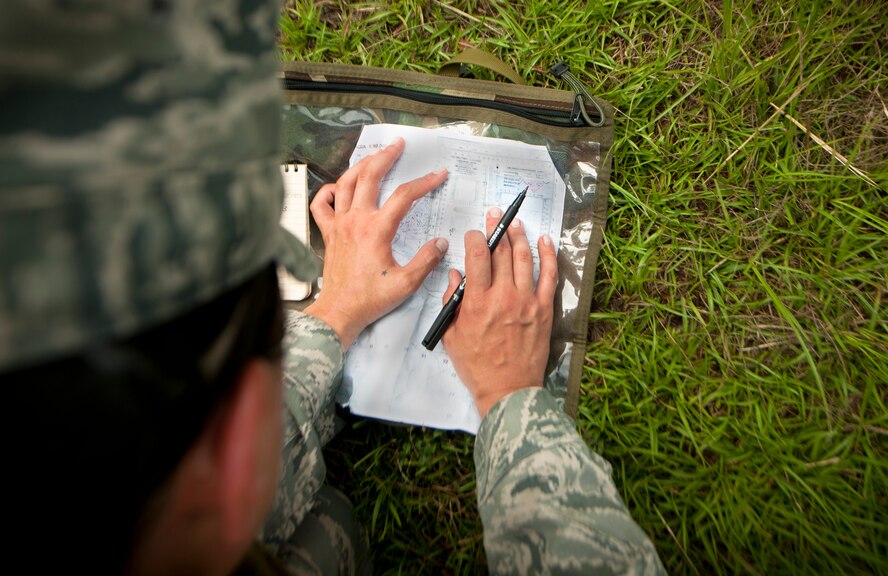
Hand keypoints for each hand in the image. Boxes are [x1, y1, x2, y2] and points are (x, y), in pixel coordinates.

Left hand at [304, 138, 448, 349]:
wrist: (340, 311)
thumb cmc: (370, 299)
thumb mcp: (406, 283)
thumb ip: (426, 260)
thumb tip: (440, 242)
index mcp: (376, 230)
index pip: (404, 196)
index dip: (424, 182)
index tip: (438, 175)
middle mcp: (355, 221)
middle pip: (370, 176)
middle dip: (386, 156)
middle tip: (398, 145)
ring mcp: (338, 225)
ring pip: (345, 183)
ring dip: (361, 166)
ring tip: (373, 156)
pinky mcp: (328, 234)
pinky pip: (321, 204)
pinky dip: (328, 191)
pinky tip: (338, 188)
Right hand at [442, 210, 557, 416]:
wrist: (507, 389)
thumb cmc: (477, 366)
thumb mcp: (452, 335)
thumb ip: (452, 302)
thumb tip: (456, 276)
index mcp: (477, 303)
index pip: (477, 258)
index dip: (475, 239)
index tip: (473, 234)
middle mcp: (503, 297)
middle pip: (501, 253)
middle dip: (496, 230)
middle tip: (494, 216)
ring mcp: (527, 302)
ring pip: (525, 259)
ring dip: (519, 237)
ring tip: (515, 223)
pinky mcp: (544, 310)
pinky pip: (549, 276)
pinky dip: (548, 255)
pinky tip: (545, 241)